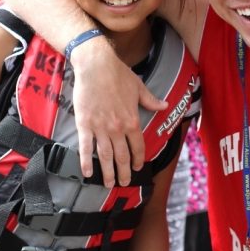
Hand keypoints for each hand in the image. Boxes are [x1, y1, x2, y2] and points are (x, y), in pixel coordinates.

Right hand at [71, 39, 166, 187]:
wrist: (96, 66)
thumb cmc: (118, 75)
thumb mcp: (139, 88)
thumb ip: (151, 101)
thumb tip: (164, 106)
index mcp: (132, 120)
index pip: (137, 146)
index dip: (138, 159)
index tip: (138, 167)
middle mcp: (117, 128)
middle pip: (121, 156)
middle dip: (123, 172)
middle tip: (124, 182)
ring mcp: (100, 128)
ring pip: (105, 156)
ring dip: (107, 172)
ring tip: (108, 183)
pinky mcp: (84, 124)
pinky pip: (85, 147)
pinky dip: (85, 161)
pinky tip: (87, 173)